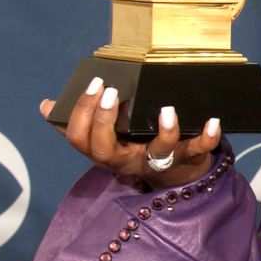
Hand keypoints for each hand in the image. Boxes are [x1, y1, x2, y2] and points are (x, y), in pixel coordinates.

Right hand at [39, 76, 222, 187]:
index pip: (80, 139)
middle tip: (110, 92)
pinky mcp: (189, 158)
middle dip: (104, 120)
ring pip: (158, 152)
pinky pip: (198, 150)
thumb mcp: (109, 139)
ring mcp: (159, 161)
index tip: (95, 84)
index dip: (82, 113)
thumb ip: (81, 124)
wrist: (177, 176)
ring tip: (166, 109)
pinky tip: (213, 120)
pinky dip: (207, 136)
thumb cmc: (137, 148)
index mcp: (106, 152)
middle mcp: (128, 161)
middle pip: (105, 149)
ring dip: (164, 131)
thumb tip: (48, 106)